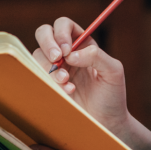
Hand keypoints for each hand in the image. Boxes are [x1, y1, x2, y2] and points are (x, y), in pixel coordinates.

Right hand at [34, 16, 150, 149]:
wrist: (106, 124)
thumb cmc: (113, 96)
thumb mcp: (113, 71)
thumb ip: (96, 56)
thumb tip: (72, 54)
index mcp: (82, 43)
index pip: (64, 25)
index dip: (61, 32)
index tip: (66, 49)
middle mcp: (66, 53)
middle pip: (44, 33)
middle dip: (47, 43)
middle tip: (57, 58)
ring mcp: (54, 69)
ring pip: (37, 56)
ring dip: (49, 68)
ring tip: (67, 83)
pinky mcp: (47, 86)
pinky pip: (37, 77)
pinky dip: (49, 83)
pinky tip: (67, 93)